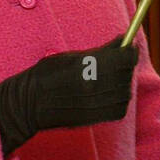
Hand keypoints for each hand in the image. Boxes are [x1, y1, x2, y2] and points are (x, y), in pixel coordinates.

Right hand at [0, 35, 137, 154]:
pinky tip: (108, 95)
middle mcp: (96, 85)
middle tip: (115, 62)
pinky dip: (118, 101)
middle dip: (125, 65)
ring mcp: (97, 104)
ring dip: (122, 84)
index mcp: (90, 65)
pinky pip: (120, 109)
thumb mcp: (72, 55)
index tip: (128, 47)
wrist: (29, 103)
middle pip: (127, 73)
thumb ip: (101, 50)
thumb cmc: (47, 74)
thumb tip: (123, 41)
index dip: (130, 50)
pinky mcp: (96, 119)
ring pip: (126, 92)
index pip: (127, 57)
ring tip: (107, 79)